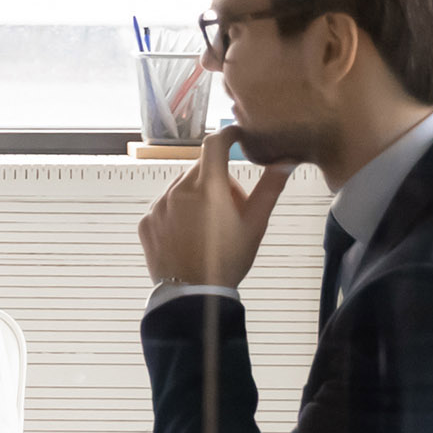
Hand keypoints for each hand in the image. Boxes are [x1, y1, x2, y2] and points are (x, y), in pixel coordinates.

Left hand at [138, 129, 295, 288]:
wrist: (192, 296)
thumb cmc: (228, 261)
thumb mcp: (255, 225)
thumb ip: (270, 188)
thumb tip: (285, 162)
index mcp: (208, 187)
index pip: (215, 144)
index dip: (228, 136)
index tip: (236, 137)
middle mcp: (179, 190)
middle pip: (201, 169)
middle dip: (217, 180)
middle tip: (230, 209)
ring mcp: (159, 206)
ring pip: (181, 187)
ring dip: (195, 196)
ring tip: (208, 228)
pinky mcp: (146, 221)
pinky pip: (164, 206)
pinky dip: (177, 213)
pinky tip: (188, 236)